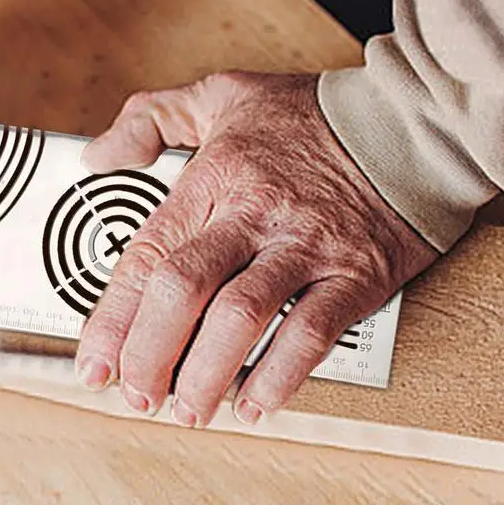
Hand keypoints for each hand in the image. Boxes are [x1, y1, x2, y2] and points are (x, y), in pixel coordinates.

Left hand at [74, 72, 438, 426]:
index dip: (113, 316)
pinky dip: (280, 376)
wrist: (409, 122)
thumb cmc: (310, 116)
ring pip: (242, 317)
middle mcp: (255, 213)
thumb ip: (151, 118)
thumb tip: (100, 156)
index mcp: (215, 177)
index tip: (94, 361)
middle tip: (137, 394)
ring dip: (206, 374)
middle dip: (150, 353)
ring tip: (187, 410)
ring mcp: (306, 246)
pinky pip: (312, 332)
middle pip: (184, 289)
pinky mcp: (355, 274)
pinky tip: (254, 404)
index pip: (149, 254)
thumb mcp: (220, 95)